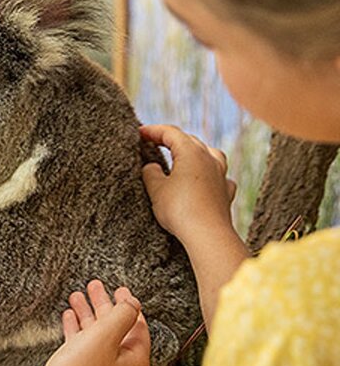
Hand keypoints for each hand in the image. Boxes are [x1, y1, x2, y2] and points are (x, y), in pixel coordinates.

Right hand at [34, 280, 149, 365]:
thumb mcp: (105, 336)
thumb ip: (122, 315)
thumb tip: (133, 302)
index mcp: (133, 359)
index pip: (137, 325)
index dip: (128, 304)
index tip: (120, 289)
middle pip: (115, 327)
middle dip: (103, 304)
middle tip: (95, 286)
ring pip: (96, 334)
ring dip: (87, 313)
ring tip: (76, 295)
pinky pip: (82, 345)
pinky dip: (76, 328)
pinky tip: (69, 316)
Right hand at [139, 124, 236, 244]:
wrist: (207, 235)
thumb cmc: (180, 209)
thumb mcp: (156, 189)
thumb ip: (150, 173)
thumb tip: (152, 166)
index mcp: (191, 152)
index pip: (170, 133)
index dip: (153, 130)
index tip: (139, 133)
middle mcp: (209, 159)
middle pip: (190, 140)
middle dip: (171, 139)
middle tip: (154, 141)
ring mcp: (221, 175)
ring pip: (210, 154)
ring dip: (195, 152)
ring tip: (184, 156)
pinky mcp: (225, 193)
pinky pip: (220, 176)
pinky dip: (210, 174)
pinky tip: (205, 180)